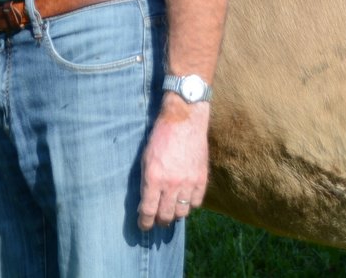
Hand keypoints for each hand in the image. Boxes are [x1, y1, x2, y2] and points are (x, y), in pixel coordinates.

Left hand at [137, 97, 209, 229]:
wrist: (184, 121)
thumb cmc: (160, 137)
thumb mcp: (145, 158)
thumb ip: (146, 181)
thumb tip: (145, 201)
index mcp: (154, 178)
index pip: (149, 210)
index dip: (145, 222)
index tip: (144, 226)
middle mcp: (171, 184)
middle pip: (166, 215)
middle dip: (160, 222)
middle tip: (158, 222)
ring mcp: (188, 182)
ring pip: (182, 211)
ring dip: (175, 214)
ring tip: (171, 212)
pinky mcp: (201, 179)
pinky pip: (196, 202)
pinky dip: (189, 204)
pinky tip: (184, 200)